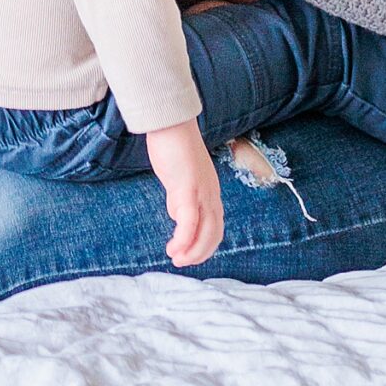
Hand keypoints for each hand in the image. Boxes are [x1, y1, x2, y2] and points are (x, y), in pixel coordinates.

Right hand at [145, 120, 223, 266]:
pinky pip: (189, 223)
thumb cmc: (172, 146)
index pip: (215, 225)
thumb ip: (179, 196)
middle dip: (199, 253)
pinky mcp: (188, 189)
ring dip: (192, 251)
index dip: (204, 244)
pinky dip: (184, 240)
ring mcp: (201, 192)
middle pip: (214, 233)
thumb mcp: (178, 178)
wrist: (170, 123)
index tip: (189, 254)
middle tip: (182, 262)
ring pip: (205, 232)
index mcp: (210, 190)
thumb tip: (177, 215)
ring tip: (176, 259)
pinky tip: (174, 248)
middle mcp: (211, 193)